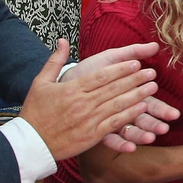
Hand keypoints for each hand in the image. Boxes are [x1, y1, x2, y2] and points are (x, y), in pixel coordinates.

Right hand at [20, 41, 159, 160]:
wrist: (30, 143)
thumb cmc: (35, 111)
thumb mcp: (40, 82)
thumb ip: (54, 61)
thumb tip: (63, 40)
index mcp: (72, 89)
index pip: (101, 76)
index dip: (120, 69)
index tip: (135, 63)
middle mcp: (82, 104)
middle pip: (113, 89)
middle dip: (134, 79)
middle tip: (151, 73)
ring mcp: (88, 120)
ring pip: (117, 105)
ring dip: (137, 96)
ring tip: (152, 88)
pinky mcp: (92, 136)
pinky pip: (114, 124)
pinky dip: (129, 116)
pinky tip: (141, 108)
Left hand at [62, 42, 179, 151]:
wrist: (63, 80)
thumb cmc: (89, 70)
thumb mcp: (111, 58)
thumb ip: (133, 52)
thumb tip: (155, 45)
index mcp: (128, 94)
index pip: (149, 103)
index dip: (162, 109)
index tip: (173, 114)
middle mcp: (122, 109)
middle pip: (143, 119)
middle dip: (155, 124)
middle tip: (165, 128)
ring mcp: (110, 121)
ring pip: (130, 130)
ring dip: (141, 134)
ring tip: (151, 137)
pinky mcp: (97, 130)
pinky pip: (110, 140)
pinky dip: (121, 143)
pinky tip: (130, 147)